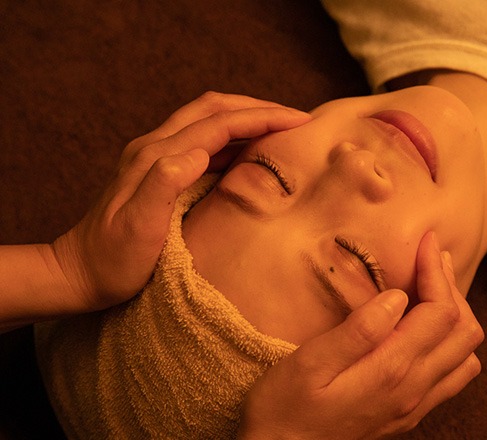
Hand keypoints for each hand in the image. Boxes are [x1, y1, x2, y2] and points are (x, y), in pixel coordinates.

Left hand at [51, 92, 310, 311]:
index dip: (261, 117)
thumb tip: (196, 152)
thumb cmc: (112, 259)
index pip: (219, 123)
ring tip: (281, 129)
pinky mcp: (160, 171)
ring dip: (246, 118)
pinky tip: (249, 152)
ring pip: (208, 120)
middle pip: (214, 109)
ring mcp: (157, 157)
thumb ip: (162, 184)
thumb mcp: (137, 228)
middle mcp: (156, 147)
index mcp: (157, 157)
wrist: (79, 272)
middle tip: (296, 118)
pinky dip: (232, 138)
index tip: (298, 120)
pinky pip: (203, 141)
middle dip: (258, 107)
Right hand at [238, 232, 483, 438]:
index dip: (435, 271)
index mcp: (392, 369)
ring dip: (457, 316)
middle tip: (429, 258)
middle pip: (463, 330)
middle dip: (451, 287)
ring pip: (466, 354)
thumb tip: (397, 298)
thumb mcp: (310, 362)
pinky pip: (454, 377)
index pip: (439, 311)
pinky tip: (427, 330)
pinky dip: (452, 344)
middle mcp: (414, 389)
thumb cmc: (286, 406)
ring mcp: (416, 405)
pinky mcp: (409, 413)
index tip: (424, 242)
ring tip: (431, 289)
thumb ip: (358, 331)